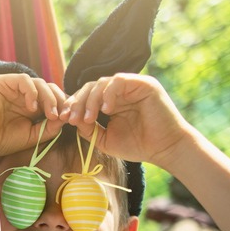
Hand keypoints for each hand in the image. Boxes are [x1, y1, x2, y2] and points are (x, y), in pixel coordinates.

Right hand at [0, 73, 64, 156]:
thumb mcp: (32, 135)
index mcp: (29, 105)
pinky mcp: (2, 82)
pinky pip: (23, 80)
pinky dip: (31, 92)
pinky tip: (31, 108)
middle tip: (61, 115)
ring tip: (49, 114)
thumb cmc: (2, 140)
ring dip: (48, 98)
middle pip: (48, 88)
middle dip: (59, 100)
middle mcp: (21, 94)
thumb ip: (49, 127)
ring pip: (39, 82)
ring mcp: (11, 87)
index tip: (68, 119)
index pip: (51, 98)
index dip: (62, 105)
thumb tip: (65, 118)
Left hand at [65, 73, 193, 167]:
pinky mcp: (144, 84)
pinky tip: (106, 110)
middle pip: (91, 87)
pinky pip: (119, 80)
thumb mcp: (105, 139)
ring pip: (102, 83)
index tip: (64, 119)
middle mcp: (121, 91)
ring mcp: (133, 85)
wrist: (165, 150)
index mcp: (111, 101)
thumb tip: (71, 119)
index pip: (86, 96)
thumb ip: (88, 129)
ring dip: (90, 100)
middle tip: (71, 118)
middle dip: (77, 102)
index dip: (73, 105)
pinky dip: (108, 93)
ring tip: (88, 117)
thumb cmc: (138, 146)